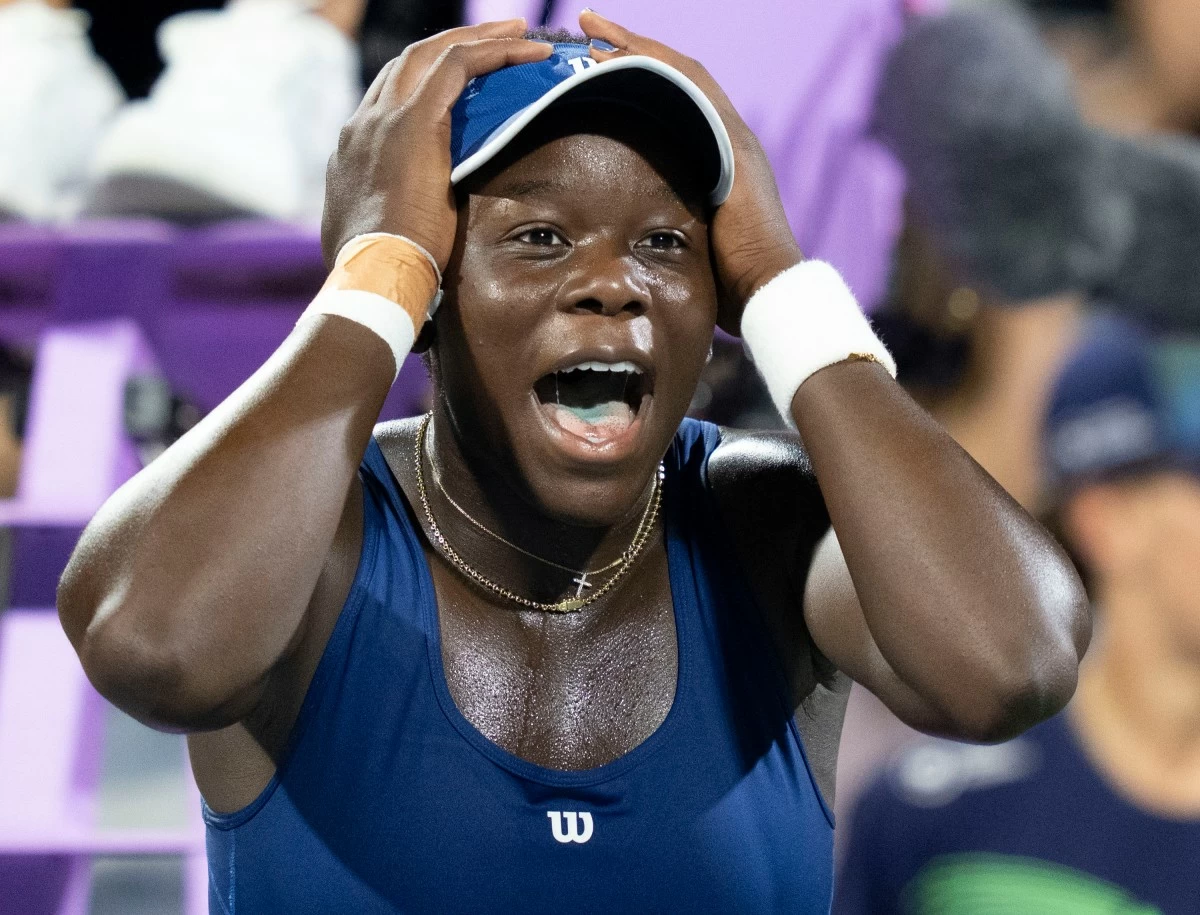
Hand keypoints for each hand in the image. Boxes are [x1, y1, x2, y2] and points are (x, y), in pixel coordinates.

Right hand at [321, 21, 551, 268]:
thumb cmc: (382, 274)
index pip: (389, 98)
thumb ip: (389, 223)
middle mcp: (362, 125)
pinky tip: (527, 50)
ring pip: (431, 54)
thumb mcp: (379, 240)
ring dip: (478, 39)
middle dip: (453, 44)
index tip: (460, 82)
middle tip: (496, 38)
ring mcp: (382, 119)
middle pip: (408, 64)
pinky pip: (457, 66)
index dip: (424, 82)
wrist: (373, 277)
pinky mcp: (413, 122)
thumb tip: (403, 236)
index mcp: (354, 152)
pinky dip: (493, 52)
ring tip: (517, 33)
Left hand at [582, 11, 802, 334]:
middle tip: (587, 27)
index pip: (674, 100)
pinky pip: (689, 88)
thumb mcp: (685, 247)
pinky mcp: (733, 143)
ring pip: (679, 72)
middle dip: (630, 47)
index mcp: (718, 158)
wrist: (767, 292)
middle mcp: (729, 138)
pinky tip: (619, 54)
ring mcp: (734, 137)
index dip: (636, 75)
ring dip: (635, 47)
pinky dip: (654, 65)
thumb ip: (663, 231)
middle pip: (675, 75)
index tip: (594, 61)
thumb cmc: (727, 286)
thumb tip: (622, 244)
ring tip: (592, 31)